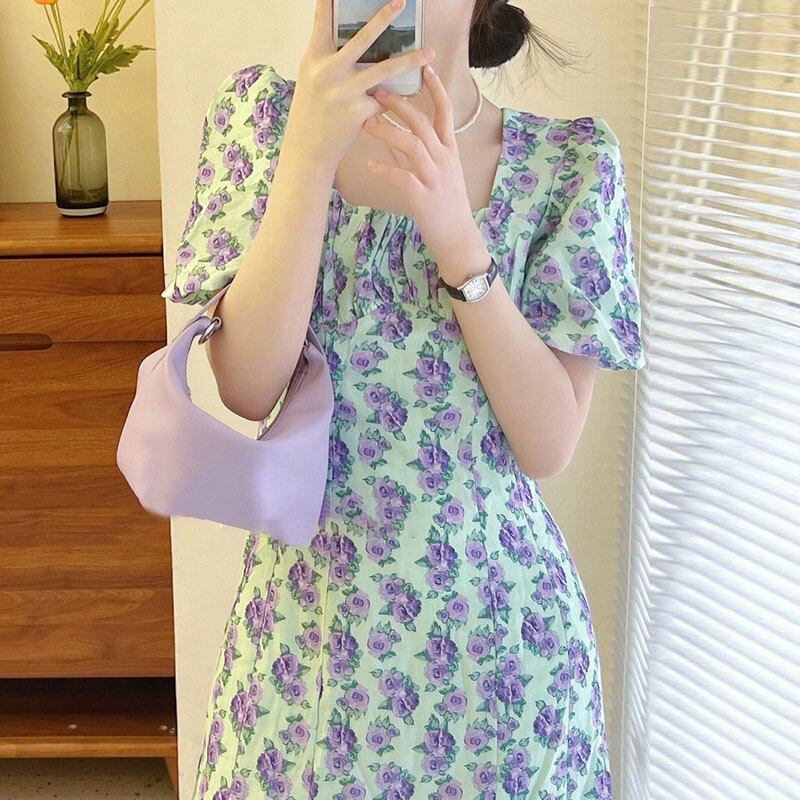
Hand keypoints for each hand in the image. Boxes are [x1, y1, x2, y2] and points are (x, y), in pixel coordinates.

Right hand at [287, 0, 434, 168]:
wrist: (308, 149)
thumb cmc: (311, 112)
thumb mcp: (312, 79)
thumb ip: (328, 60)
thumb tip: (354, 43)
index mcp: (314, 59)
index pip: (322, 22)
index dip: (329, 2)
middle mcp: (328, 71)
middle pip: (362, 38)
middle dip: (384, 18)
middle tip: (401, 2)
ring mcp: (345, 91)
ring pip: (385, 70)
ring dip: (410, 61)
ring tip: (430, 53)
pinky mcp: (359, 111)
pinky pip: (385, 100)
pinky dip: (396, 98)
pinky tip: (406, 96)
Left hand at [362, 62, 482, 274]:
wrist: (458, 239)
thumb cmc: (445, 206)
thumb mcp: (438, 174)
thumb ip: (419, 153)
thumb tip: (396, 133)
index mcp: (449, 152)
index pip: (445, 112)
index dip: (436, 89)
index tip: (424, 69)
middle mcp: (445, 161)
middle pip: (423, 123)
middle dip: (400, 105)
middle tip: (378, 92)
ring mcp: (436, 179)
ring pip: (413, 146)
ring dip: (388, 132)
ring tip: (366, 123)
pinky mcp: (425, 199)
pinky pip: (404, 179)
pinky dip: (386, 170)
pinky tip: (371, 164)